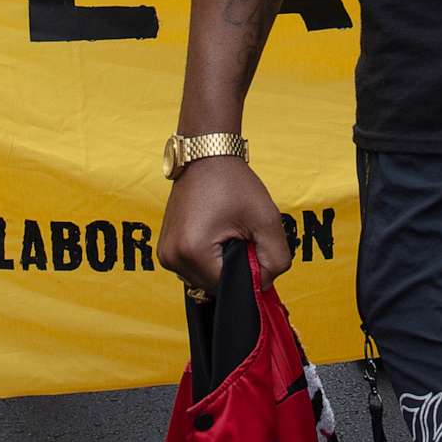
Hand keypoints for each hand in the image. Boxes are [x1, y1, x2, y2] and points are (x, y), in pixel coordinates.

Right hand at [158, 157, 289, 292]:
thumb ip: (276, 259)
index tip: (251, 241)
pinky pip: (192, 269)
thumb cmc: (234, 182)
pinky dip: (207, 259)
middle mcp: (172, 257)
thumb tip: (264, 284)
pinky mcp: (165, 250)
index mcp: (193, 251)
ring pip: (203, 280)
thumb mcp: (267, 218)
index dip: (248, 270)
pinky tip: (215, 234)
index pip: (228, 287)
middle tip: (240, 233)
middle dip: (232, 268)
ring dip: (219, 265)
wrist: (206, 155)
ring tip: (226, 231)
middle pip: (214, 286)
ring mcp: (165, 255)